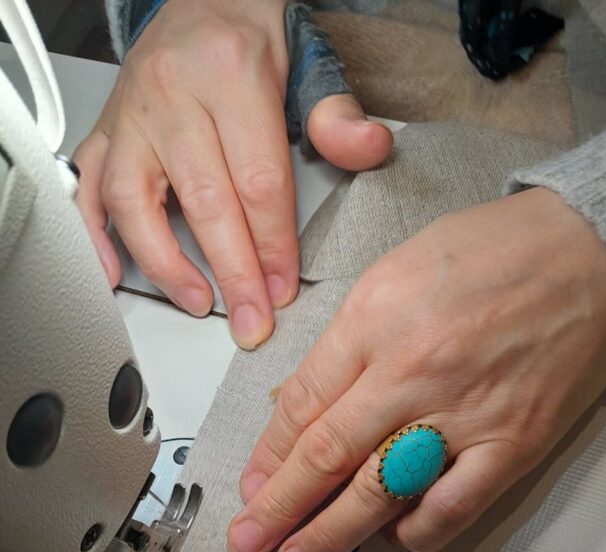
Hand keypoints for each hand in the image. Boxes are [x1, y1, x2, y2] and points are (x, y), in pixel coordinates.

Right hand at [75, 0, 391, 347]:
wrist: (205, 2)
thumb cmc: (253, 44)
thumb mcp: (311, 65)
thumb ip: (336, 115)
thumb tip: (368, 146)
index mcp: (229, 75)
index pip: (257, 180)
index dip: (273, 244)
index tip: (282, 288)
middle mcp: (171, 93)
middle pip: (204, 200)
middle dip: (231, 271)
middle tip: (250, 318)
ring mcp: (131, 115)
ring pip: (134, 200)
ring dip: (165, 262)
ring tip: (196, 301)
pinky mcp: (107, 132)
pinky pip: (88, 188)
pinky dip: (97, 237)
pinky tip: (118, 273)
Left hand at [228, 187, 605, 551]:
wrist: (595, 248)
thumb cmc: (501, 251)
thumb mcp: (400, 270)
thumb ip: (353, 339)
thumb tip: (315, 402)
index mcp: (377, 318)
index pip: (303, 404)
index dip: (268, 456)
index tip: (251, 487)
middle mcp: (413, 369)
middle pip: (327, 457)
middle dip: (279, 510)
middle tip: (249, 542)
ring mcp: (465, 412)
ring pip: (380, 491)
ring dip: (331, 535)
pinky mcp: (514, 442)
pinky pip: (454, 505)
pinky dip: (418, 530)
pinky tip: (396, 536)